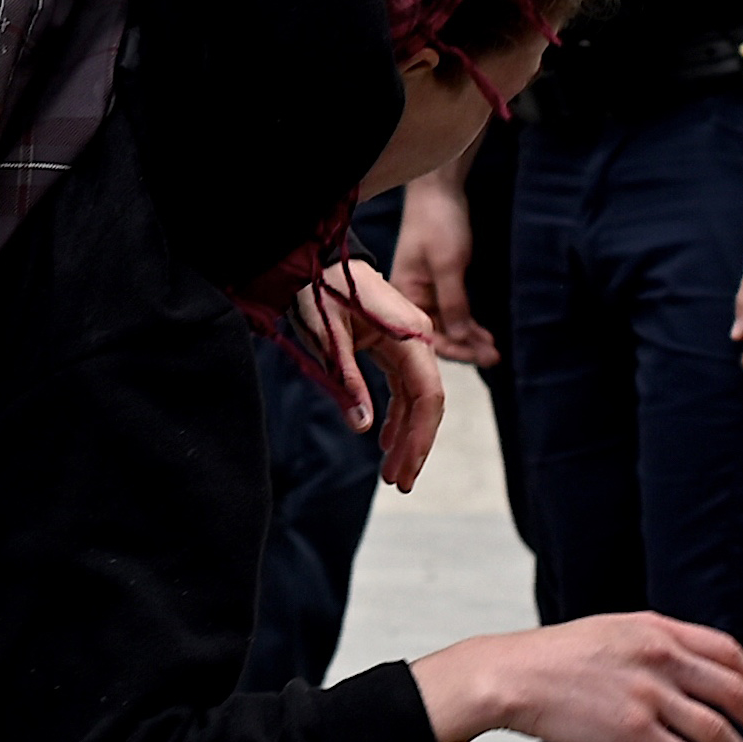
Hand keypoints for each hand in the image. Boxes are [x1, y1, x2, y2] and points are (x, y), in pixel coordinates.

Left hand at [294, 260, 443, 489]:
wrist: (315, 258)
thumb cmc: (319, 290)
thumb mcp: (328, 337)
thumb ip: (348, 381)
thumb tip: (364, 428)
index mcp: (409, 335)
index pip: (428, 395)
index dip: (420, 436)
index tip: (406, 469)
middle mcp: (417, 339)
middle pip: (428, 401)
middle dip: (416, 444)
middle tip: (398, 483)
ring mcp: (409, 342)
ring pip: (417, 398)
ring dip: (406, 434)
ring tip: (391, 471)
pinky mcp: (396, 345)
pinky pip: (404, 386)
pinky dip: (396, 414)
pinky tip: (385, 439)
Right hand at [391, 169, 493, 365]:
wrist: (438, 190)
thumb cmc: (437, 223)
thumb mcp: (447, 264)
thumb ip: (453, 303)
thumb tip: (460, 338)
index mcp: (403, 295)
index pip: (426, 336)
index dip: (454, 349)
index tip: (480, 357)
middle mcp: (411, 298)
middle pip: (437, 334)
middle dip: (465, 348)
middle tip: (494, 358)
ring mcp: (425, 292)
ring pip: (447, 326)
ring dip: (470, 338)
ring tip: (494, 351)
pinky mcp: (439, 284)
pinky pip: (452, 312)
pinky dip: (468, 324)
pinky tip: (484, 335)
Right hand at [415, 613, 742, 741]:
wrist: (515, 675)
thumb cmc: (555, 657)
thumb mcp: (612, 631)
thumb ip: (651, 643)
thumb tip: (681, 665)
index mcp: (657, 630)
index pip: (725, 650)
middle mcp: (661, 658)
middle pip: (731, 690)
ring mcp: (649, 694)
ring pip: (716, 730)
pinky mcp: (634, 729)